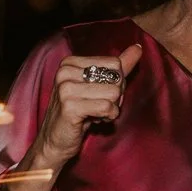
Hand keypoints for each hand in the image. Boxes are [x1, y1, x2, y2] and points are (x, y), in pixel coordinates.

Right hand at [24, 45, 144, 169]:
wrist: (53, 142)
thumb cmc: (77, 114)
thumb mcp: (96, 87)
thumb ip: (117, 67)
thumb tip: (138, 48)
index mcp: (70, 63)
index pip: (115, 63)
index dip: (116, 82)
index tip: (101, 95)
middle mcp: (65, 72)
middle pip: (116, 77)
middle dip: (115, 96)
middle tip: (97, 106)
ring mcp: (65, 89)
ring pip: (114, 93)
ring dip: (111, 108)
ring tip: (95, 114)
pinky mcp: (70, 107)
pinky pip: (107, 107)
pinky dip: (108, 116)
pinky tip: (95, 120)